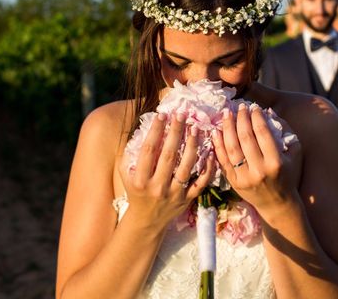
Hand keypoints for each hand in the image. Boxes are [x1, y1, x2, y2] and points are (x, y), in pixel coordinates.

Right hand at [120, 112, 215, 227]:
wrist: (146, 222)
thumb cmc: (136, 192)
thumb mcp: (126, 174)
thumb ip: (131, 153)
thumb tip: (142, 128)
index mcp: (140, 180)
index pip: (148, 150)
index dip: (155, 131)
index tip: (162, 115)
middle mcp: (157, 187)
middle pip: (169, 155)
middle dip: (176, 132)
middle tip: (181, 114)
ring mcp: (174, 194)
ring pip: (186, 166)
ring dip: (192, 145)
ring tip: (195, 128)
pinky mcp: (187, 199)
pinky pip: (201, 182)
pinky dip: (208, 168)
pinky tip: (210, 152)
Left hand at [211, 103, 301, 217]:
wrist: (277, 204)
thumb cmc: (288, 174)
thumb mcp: (295, 153)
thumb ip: (286, 130)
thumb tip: (268, 111)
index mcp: (276, 162)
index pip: (262, 133)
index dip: (256, 117)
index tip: (253, 107)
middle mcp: (259, 170)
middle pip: (245, 139)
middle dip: (241, 119)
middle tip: (239, 106)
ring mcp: (244, 178)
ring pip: (231, 148)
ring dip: (227, 128)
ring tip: (227, 113)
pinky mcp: (234, 182)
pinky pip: (223, 160)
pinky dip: (218, 144)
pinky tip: (216, 131)